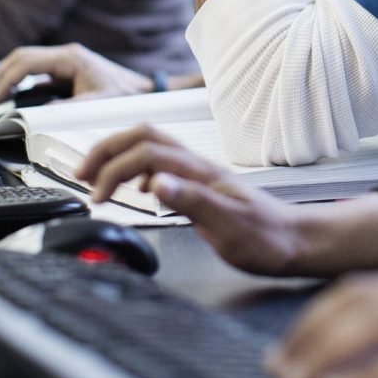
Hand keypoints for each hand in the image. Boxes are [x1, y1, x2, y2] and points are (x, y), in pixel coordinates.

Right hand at [0, 43, 152, 101]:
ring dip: (8, 78)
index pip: (26, 62)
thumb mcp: (97, 105)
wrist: (145, 92)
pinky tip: (12, 97)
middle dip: (0, 78)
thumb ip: (68, 109)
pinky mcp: (66, 71)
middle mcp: (65, 55)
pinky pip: (36, 72)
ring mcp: (65, 61)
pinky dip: (20, 82)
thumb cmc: (125, 96)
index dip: (5, 80)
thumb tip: (38, 114)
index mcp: (70, 58)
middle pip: (20, 58)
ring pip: (26, 62)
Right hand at [73, 124, 310, 274]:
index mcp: (201, 173)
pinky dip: (137, 167)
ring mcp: (200, 172)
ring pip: (152, 144)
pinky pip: (162, 162)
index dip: (114, 170)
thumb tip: (156, 182)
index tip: (96, 195)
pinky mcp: (201, 184)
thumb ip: (192, 202)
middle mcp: (199, 166)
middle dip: (107, 149)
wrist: (295, 242)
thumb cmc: (267, 239)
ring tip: (96, 174)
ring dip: (119, 153)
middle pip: (144, 136)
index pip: (146, 154)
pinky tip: (136, 187)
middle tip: (81, 173)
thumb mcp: (228, 227)